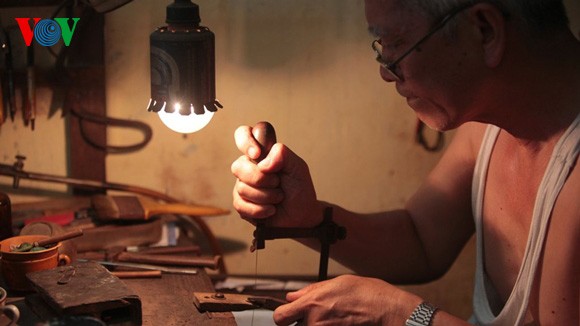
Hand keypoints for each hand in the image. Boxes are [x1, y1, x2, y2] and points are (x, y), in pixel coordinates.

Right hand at [231, 124, 322, 227]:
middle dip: (262, 179)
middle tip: (278, 184)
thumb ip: (283, 154)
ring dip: (266, 197)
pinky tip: (271, 210)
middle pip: (238, 166)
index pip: (243, 134)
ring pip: (241, 188)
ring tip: (278, 198)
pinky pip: (240, 205)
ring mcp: (242, 185)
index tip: (258, 154)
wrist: (301, 214)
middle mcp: (248, 167)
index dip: (246, 142)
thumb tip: (262, 162)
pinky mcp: (241, 204)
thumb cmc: (299, 188)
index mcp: (261, 153)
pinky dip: (260, 210)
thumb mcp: (298, 167)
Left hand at [274, 275, 420, 324]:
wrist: (387, 311)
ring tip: (334, 318)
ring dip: (316, 325)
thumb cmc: (366, 294)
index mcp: (311, 304)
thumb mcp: (336, 282)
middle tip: (319, 316)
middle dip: (303, 322)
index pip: (280, 317)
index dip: (283, 316)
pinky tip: (340, 322)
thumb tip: (293, 296)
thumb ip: (310, 290)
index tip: (287, 316)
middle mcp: (314, 322)